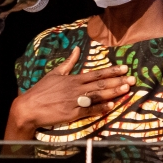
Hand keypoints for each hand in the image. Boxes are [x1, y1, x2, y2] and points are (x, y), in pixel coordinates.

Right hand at [6, 47, 134, 138]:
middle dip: (118, 82)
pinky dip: (100, 108)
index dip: (112, 71)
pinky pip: (89, 110)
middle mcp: (76, 89)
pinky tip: (112, 106)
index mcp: (73, 79)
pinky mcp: (72, 114)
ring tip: (127, 90)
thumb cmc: (41, 91)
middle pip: (101, 85)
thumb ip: (69, 62)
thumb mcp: (55, 73)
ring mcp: (75, 101)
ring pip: (98, 96)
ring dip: (113, 93)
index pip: (96, 74)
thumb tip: (77, 49)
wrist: (29, 108)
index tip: (124, 68)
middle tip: (133, 79)